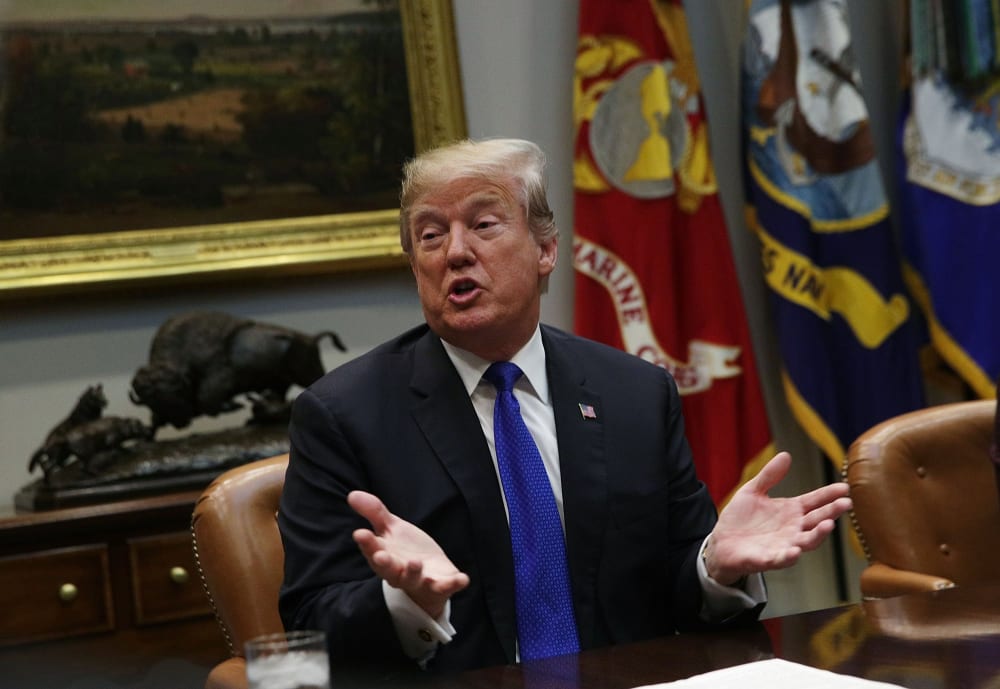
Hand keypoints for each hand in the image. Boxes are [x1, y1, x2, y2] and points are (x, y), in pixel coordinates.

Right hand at [348, 490, 469, 617]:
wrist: (427, 576)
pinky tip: (463, 578)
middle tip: (381, 555)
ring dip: (414, 572)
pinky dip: (453, 584)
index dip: (366, 543)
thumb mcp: (391, 529)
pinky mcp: (440, 585)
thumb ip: (374, 512)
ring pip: (414, 579)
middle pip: (389, 570)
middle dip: (385, 564)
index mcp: (385, 556)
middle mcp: (399, 571)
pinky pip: (446, 587)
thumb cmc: (404, 551)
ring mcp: (420, 580)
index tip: (360, 533)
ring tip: (416, 563)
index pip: (372, 550)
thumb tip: (352, 494)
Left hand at [704, 451, 851, 585]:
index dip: (829, 495)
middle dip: (831, 512)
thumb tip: (786, 455)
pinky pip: (781, 559)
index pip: (814, 501)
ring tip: (828, 525)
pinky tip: (795, 550)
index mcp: (791, 511)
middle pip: (817, 520)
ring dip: (817, 534)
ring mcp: (783, 545)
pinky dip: (789, 556)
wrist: (721, 542)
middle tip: (845, 503)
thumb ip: (769, 476)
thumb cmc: (741, 518)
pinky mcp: (768, 559)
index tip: (844, 487)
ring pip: (806, 541)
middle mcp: (793, 529)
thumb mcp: (753, 491)